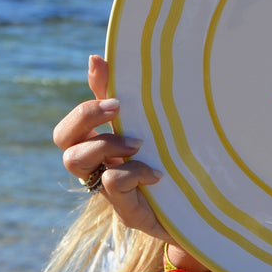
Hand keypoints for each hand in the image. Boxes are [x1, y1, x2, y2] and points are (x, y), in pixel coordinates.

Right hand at [52, 55, 171, 242]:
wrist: (209, 213)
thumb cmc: (180, 167)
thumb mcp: (157, 128)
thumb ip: (128, 98)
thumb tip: (96, 58)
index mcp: (103, 146)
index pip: (71, 125)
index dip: (84, 108)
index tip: (115, 98)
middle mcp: (99, 167)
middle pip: (62, 139)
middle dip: (85, 118)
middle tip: (118, 110)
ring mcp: (110, 191)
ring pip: (74, 161)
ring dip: (105, 143)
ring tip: (138, 144)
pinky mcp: (127, 211)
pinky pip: (111, 183)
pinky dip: (132, 172)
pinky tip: (157, 173)